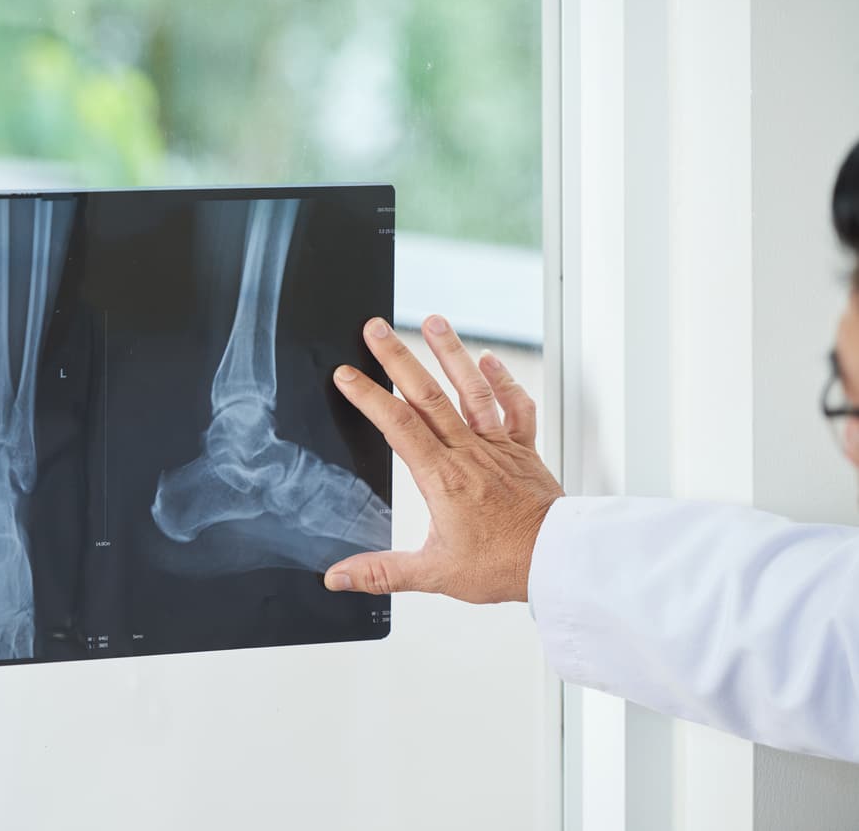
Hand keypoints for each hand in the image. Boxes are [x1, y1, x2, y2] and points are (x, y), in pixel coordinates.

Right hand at [324, 315, 563, 603]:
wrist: (559, 562)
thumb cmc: (503, 565)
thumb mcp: (434, 573)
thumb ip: (382, 573)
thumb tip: (338, 577)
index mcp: (442, 477)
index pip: (398, 425)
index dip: (369, 396)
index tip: (347, 374)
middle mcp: (468, 453)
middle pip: (427, 394)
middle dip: (398, 357)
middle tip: (375, 328)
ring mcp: (497, 447)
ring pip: (471, 390)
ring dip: (450, 353)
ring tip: (433, 321)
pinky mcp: (522, 450)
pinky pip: (514, 408)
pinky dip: (503, 382)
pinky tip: (489, 361)